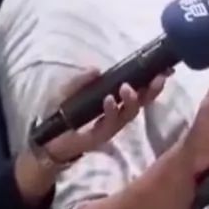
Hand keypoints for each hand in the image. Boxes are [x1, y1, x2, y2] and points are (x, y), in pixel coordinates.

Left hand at [16, 68, 168, 203]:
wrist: (45, 139)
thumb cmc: (60, 113)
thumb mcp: (68, 90)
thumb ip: (81, 80)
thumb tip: (98, 69)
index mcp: (116, 101)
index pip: (139, 90)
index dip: (151, 81)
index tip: (163, 70)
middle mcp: (118, 113)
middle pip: (143, 102)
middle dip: (152, 91)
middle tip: (158, 78)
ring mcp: (111, 126)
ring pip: (130, 113)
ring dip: (131, 100)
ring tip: (126, 88)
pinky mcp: (101, 136)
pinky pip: (111, 124)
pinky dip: (111, 110)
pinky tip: (108, 100)